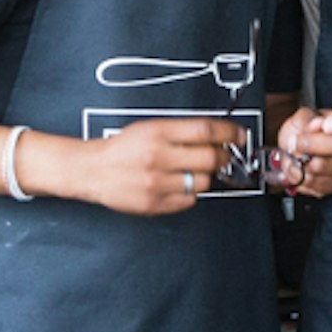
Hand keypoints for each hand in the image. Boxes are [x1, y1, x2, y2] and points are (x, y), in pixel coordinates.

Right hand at [69, 116, 244, 217]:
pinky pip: (189, 200)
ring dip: (204, 176)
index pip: (205, 130)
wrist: (92, 169)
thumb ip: (182, 131)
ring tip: (192, 171)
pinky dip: (190, 193)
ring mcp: (156, 182)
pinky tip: (178, 185)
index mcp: (157, 132)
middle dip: (223, 157)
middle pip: (210, 158)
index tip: (239, 135)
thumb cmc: (122, 147)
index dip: (229, 132)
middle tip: (222, 155)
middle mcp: (157, 156)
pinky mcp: (154, 203)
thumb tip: (217, 135)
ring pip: (202, 182)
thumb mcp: (150, 128)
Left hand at [267, 105, 331, 199]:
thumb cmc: (301, 131)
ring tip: (294, 156)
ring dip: (302, 161)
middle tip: (295, 141)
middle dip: (311, 143)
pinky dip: (301, 176)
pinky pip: (317, 183)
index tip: (327, 125)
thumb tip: (319, 125)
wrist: (291, 152)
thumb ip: (309, 118)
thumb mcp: (301, 117)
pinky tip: (299, 168)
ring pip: (324, 166)